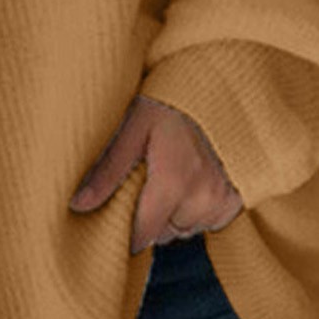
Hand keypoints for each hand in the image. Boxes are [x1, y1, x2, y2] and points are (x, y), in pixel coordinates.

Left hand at [69, 94, 243, 253]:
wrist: (222, 83)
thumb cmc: (173, 100)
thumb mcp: (134, 126)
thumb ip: (108, 170)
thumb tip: (78, 205)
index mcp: (173, 183)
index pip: (141, 236)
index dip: (125, 230)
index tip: (118, 213)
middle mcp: (202, 199)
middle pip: (163, 233)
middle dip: (150, 216)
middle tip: (145, 181)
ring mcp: (225, 201)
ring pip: (186, 229)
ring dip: (174, 214)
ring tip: (170, 176)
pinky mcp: (239, 199)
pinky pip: (211, 221)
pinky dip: (198, 208)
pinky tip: (193, 179)